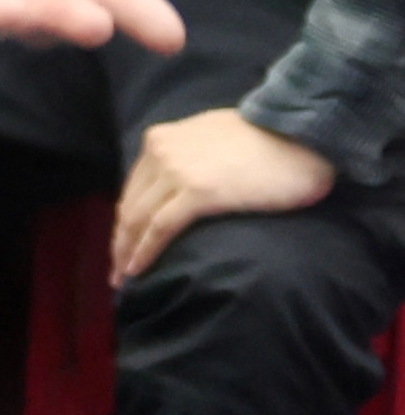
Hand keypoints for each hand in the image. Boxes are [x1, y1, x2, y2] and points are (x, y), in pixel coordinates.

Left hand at [112, 107, 333, 284]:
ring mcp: (176, 170)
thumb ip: (187, 160)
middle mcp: (160, 151)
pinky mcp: (197, 192)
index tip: (122, 244)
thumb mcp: (209, 142)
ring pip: (139, 218)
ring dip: (127, 251)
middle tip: (116, 271)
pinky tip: (139, 269)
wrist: (299, 136)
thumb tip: (179, 187)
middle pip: (130, 205)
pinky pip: (160, 227)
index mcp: (161, 139)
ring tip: (124, 278)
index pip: (134, 188)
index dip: (126, 219)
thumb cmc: (265, 143)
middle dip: (121, 240)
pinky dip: (145, 251)